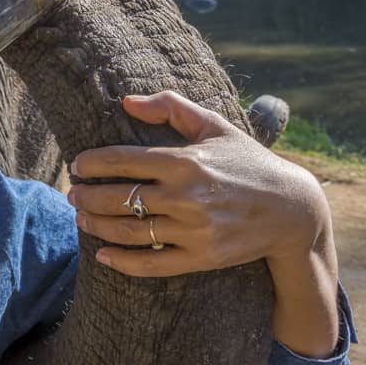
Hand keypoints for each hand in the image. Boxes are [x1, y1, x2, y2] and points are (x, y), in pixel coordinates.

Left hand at [66, 91, 329, 276]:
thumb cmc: (246, 161)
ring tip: (81, 218)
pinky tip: (102, 255)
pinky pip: (153, 264)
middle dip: (87, 197)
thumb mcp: (214, 126)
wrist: (293, 210)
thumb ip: (170, 107)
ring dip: (97, 226)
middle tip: (72, 195)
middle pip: (118, 198)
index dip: (92, 163)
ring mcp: (194, 230)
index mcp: (185, 161)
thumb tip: (126, 101)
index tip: (76, 166)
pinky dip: (123, 262)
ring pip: (129, 230)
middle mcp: (187, 196)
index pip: (123, 160)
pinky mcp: (203, 258)